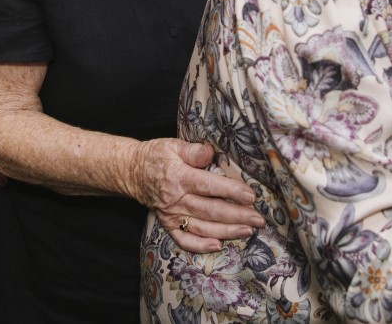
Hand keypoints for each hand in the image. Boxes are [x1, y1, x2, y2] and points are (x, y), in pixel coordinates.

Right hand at [132, 138, 264, 252]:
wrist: (132, 172)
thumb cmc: (156, 156)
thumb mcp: (173, 145)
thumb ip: (193, 150)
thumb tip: (211, 152)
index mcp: (178, 176)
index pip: (208, 186)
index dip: (230, 191)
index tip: (250, 195)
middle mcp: (175, 198)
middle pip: (210, 210)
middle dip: (237, 216)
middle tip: (259, 219)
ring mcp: (171, 214)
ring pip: (202, 227)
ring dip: (227, 231)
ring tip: (248, 231)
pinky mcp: (168, 224)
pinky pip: (184, 239)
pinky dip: (201, 245)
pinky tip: (218, 245)